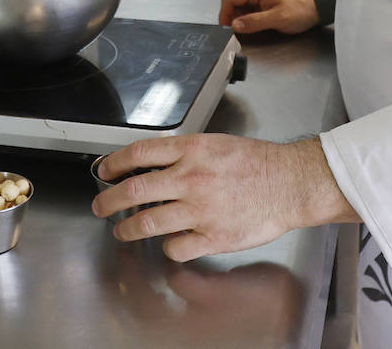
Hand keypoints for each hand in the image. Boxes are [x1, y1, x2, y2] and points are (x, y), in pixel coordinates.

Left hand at [91, 134, 357, 260]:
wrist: (290, 183)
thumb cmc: (259, 163)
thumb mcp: (216, 143)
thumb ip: (184, 153)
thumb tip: (150, 163)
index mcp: (192, 150)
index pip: (138, 154)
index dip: (114, 163)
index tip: (105, 170)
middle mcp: (192, 178)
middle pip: (134, 190)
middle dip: (109, 200)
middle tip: (101, 205)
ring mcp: (200, 209)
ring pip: (148, 223)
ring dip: (129, 228)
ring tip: (123, 230)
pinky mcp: (212, 236)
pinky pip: (176, 247)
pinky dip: (168, 246)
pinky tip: (170, 242)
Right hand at [219, 0, 319, 34]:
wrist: (317, 6)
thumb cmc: (300, 10)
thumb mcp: (277, 18)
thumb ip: (255, 22)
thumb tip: (234, 25)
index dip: (224, 13)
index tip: (226, 28)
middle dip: (228, 13)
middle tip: (232, 29)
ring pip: (239, 2)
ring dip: (236, 15)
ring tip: (242, 28)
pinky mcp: (264, 0)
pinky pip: (247, 5)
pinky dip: (244, 15)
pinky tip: (250, 24)